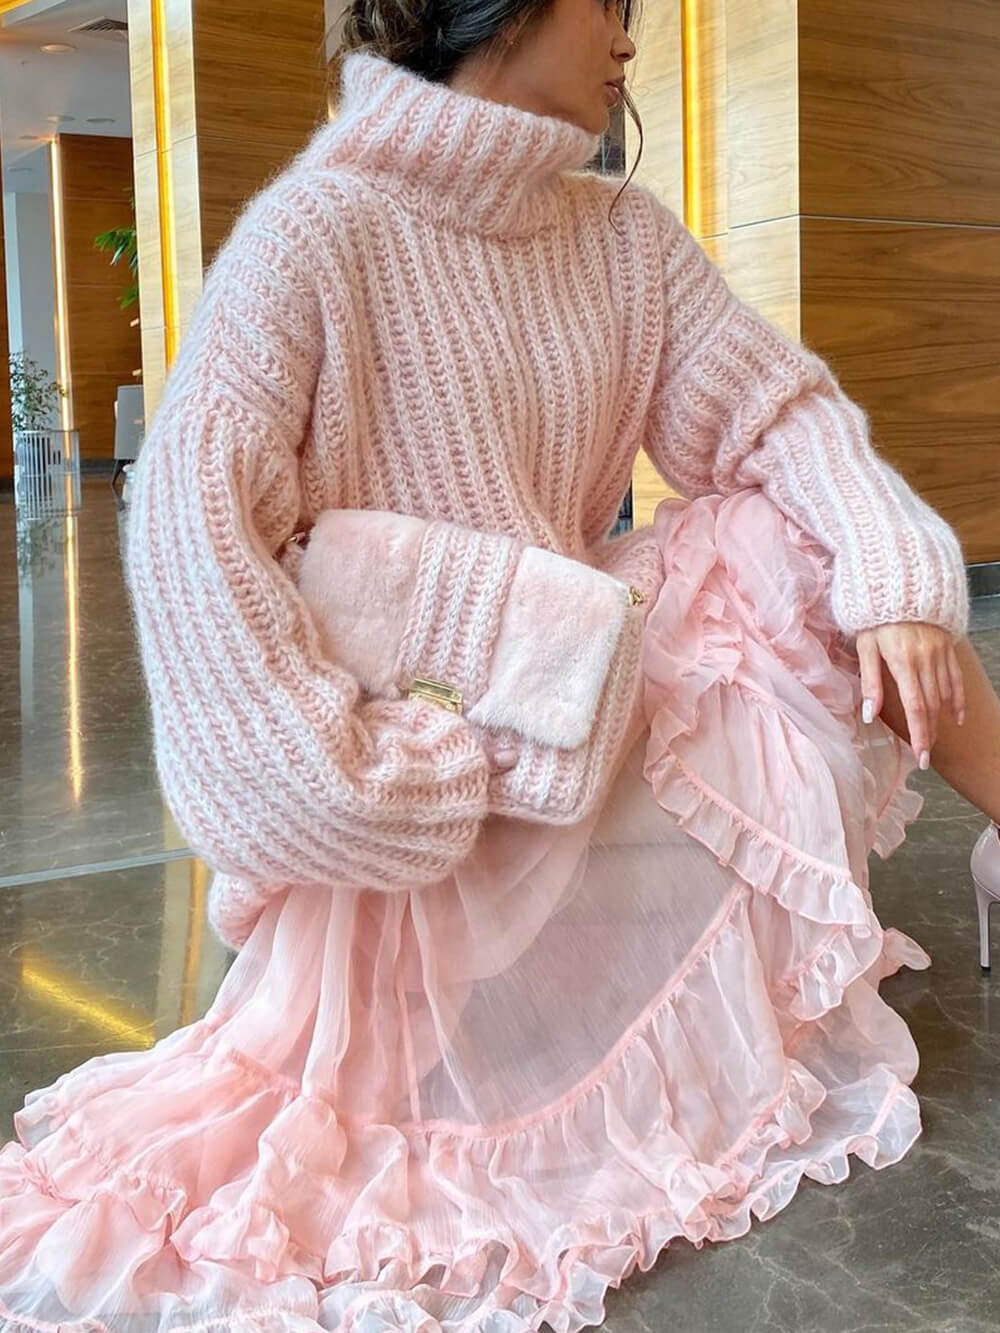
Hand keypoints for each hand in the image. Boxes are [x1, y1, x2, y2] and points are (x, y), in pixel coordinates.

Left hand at [856, 622, 965, 768]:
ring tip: (933, 741)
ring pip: (943, 695)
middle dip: (929, 734)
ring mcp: (939, 654)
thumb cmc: (876, 618)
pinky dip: (958, 700)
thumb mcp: (865, 646)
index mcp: (902, 662)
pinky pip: (956, 679)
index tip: (921, 757)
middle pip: (931, 706)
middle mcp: (925, 661)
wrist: (900, 586)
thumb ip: (870, 681)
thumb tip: (870, 715)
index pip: (915, 707)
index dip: (920, 735)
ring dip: (940, 722)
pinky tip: (957, 718)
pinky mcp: (948, 649)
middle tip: (925, 758)